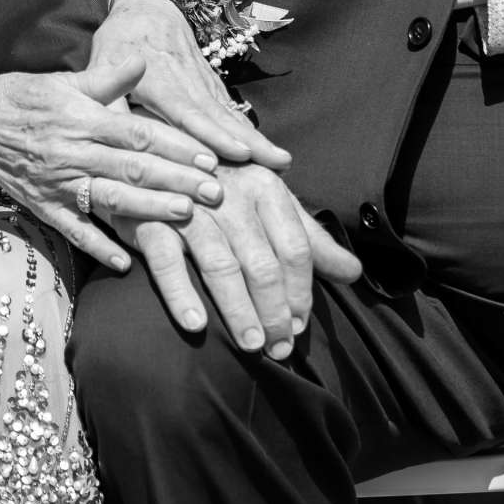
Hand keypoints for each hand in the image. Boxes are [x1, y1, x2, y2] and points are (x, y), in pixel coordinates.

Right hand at [0, 58, 225, 272]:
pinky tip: (127, 263)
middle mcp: (73, 152)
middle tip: (216, 190)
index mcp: (82, 118)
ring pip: (110, 199)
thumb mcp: (64, 80)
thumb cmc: (23, 97)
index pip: (138, 134)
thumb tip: (143, 60)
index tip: (209, 155)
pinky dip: (100, 247)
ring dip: (149, 209)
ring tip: (185, 215)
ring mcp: (59, 183)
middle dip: (177, 180)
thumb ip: (106, 78)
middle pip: (133, 168)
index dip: (176, 145)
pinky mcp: (44, 206)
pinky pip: (75, 230)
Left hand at [93, 0, 291, 169]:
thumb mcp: (101, 64)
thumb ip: (107, 97)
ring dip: (256, 138)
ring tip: (282, 161)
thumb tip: (107, 132)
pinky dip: (249, 129)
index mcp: (157, 79)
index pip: (188, 112)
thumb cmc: (118, 40)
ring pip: (230, 113)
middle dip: (250, 141)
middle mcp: (187, 81)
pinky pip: (230, 109)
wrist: (146, 3)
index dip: (212, 133)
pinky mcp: (210, 84)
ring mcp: (203, 81)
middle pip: (220, 116)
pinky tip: (265, 150)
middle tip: (278, 163)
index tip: (237, 153)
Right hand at [120, 163, 362, 359]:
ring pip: (220, 265)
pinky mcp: (149, 218)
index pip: (295, 247)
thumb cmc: (224, 188)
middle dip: (274, 311)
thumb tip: (354, 273)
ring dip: (238, 310)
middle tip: (280, 348)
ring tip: (252, 346)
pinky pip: (167, 262)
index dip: (301, 291)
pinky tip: (198, 325)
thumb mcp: (270, 205)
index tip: (301, 325)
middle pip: (262, 262)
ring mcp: (188, 204)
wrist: (158, 155)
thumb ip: (310, 239)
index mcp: (265, 186)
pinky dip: (182, 295)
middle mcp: (230, 192)